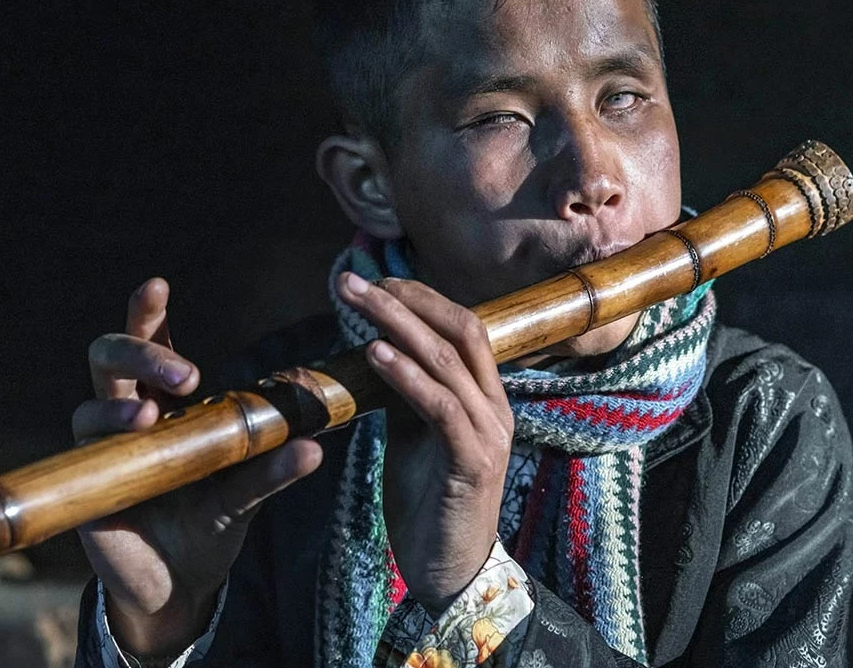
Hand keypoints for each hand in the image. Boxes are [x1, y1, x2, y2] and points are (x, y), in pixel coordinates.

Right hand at [73, 278, 322, 655]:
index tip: (157, 284)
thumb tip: (315, 447)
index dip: (147, 313)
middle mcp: (128, 415)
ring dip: (121, 402)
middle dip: (140, 349)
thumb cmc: (210, 523)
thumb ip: (271, 469)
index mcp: (167, 403)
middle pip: (112, 357)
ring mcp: (102, 448)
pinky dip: (108, 440)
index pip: (151, 344)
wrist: (179, 584)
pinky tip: (131, 437)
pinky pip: (86, 453)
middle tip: (184, 373)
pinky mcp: (86, 486)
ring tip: (150, 416)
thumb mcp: (246, 493)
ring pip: (92, 401)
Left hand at [335, 272, 512, 615]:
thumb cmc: (429, 502)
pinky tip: (375, 353)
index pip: (464, 329)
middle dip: (408, 300)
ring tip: (359, 302)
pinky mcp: (471, 464)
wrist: (449, 572)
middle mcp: (495, 408)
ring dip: (399, 326)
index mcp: (486, 398)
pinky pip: (440, 407)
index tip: (377, 280)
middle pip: (460, 331)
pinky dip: (406, 376)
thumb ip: (408, 394)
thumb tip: (378, 347)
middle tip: (357, 280)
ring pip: (447, 362)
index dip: (422, 299)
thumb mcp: (414, 435)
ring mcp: (488, 435)